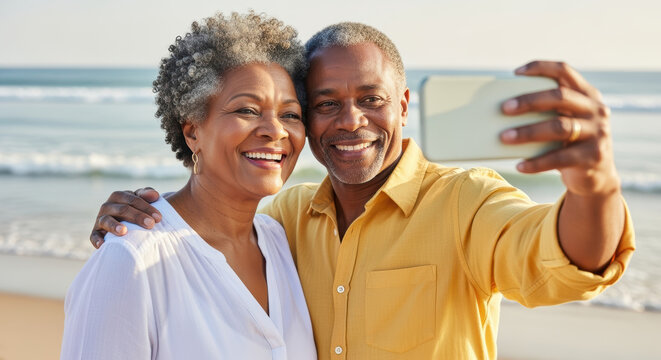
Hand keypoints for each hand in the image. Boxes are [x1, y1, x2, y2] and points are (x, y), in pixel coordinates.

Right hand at [90, 187, 161, 247]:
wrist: (126, 223)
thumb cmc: (137, 210)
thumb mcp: (142, 200)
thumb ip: (147, 194)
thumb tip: (154, 195)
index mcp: (119, 196)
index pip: (132, 199)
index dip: (146, 208)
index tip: (159, 218)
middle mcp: (108, 206)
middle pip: (122, 209)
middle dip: (137, 216)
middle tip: (151, 225)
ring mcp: (100, 219)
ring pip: (106, 220)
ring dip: (114, 225)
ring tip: (124, 231)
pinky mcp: (96, 232)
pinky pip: (94, 235)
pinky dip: (97, 239)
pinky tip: (103, 244)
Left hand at [500, 60, 619, 196]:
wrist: (597, 176)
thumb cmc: (568, 144)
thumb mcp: (562, 123)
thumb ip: (544, 113)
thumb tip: (502, 112)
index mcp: (586, 94)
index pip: (564, 71)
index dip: (541, 68)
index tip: (516, 73)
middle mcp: (595, 109)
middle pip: (560, 97)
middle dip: (530, 101)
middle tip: (504, 108)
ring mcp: (598, 133)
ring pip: (560, 127)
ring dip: (529, 132)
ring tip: (504, 137)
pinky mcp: (593, 156)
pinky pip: (560, 158)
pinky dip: (537, 163)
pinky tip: (520, 166)